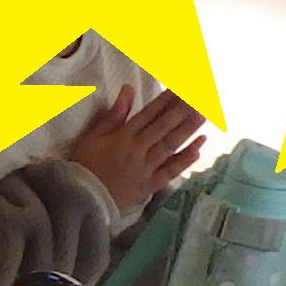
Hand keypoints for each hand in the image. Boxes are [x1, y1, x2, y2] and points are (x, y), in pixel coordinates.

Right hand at [64, 88, 208, 217]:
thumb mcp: (94, 135)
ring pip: (170, 145)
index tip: (181, 87)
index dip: (167, 99)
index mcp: (124, 136)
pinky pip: (170, 171)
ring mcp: (146, 167)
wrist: (82, 198)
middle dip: (183, 109)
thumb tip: (128, 88)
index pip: (150, 113)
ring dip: (188, 130)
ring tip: (203, 115)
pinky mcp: (150, 184)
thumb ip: (115, 113)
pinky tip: (198, 148)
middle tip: (200, 95)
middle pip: (164, 126)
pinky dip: (185, 160)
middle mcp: (138, 149)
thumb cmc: (85, 164)